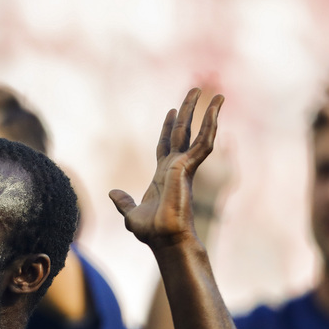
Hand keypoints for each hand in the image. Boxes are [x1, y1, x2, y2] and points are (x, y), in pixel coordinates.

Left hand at [109, 88, 223, 248]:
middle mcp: (176, 168)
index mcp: (163, 176)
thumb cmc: (151, 232)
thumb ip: (123, 201)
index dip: (167, 128)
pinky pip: (204, 141)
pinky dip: (211, 123)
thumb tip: (113, 193)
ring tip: (213, 93)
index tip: (170, 112)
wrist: (164, 238)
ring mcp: (184, 166)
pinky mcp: (189, 167)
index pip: (166, 146)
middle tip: (194, 90)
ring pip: (196, 133)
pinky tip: (215, 108)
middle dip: (187, 112)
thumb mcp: (130, 214)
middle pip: (182, 133)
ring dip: (204, 113)